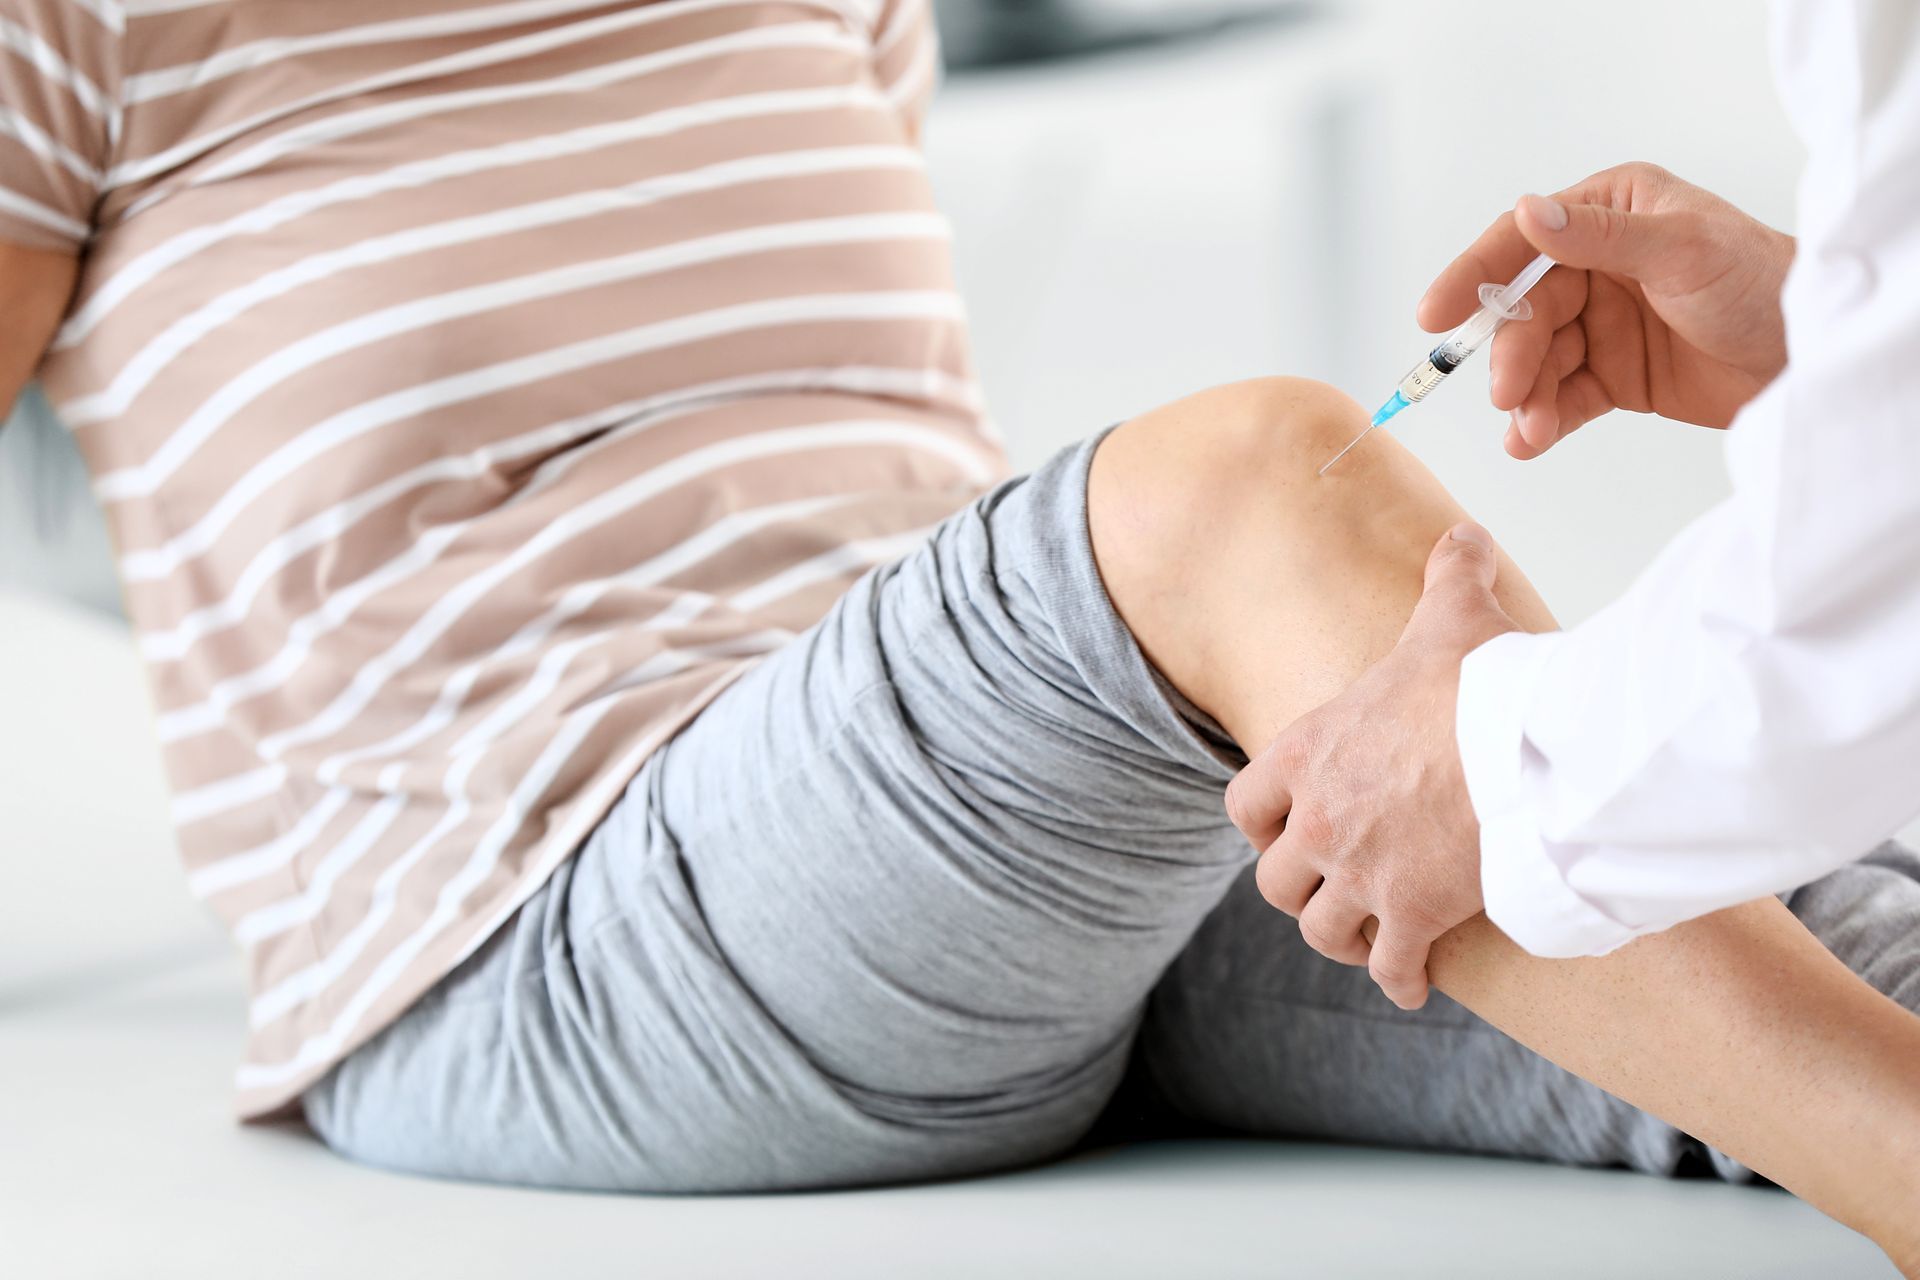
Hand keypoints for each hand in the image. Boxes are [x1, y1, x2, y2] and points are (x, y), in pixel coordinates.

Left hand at [1225, 522, 1520, 1008]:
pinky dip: (1397, 980)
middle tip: (1326, 890)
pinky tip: (1412, 984)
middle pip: (1274, 881)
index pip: (1245, 805)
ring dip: (1340, 937)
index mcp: (1309, 754)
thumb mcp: (1452, 616)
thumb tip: (1465, 536)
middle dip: (1298, 888)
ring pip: (1319, 930)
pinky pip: (1388, 968)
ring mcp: (1360, 874)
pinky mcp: (1410, 918)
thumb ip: (1449, 575)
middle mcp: (1319, 821)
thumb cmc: (1484, 684)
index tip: (1282, 831)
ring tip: (1364, 939)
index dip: (1261, 824)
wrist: (1527, 751)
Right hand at [1420, 162, 1794, 458]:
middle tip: (1508, 394)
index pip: (1522, 241)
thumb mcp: (1682, 249)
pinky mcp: (1614, 375)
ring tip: (1528, 429)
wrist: (1812, 356)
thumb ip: (1600, 237)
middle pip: (1526, 313)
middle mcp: (1598, 265)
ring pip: (1538, 361)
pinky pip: (1562, 397)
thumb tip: (1531, 213)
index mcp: (1610, 214)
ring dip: (1525, 396)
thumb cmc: (1762, 284)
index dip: (1473, 276)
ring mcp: (1603, 323)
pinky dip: (1542, 420)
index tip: (1434, 315)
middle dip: (1512, 356)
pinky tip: (1530, 441)